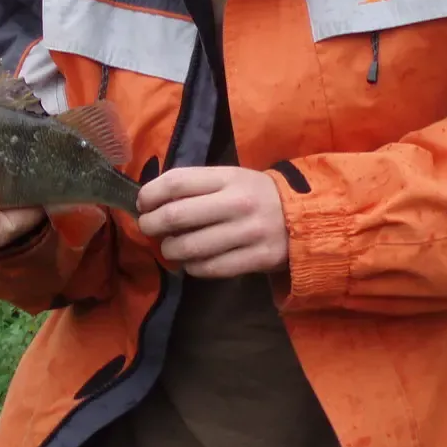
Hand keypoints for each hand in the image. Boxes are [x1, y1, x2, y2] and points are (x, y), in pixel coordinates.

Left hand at [137, 166, 288, 276]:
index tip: (142, 203)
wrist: (303, 216)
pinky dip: (192, 267)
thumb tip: (151, 201)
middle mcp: (237, 203)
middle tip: (148, 228)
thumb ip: (196, 186)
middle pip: (176, 215)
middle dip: (151, 225)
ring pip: (189, 247)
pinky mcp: (258, 258)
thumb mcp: (230, 179)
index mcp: (228, 177)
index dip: (150, 194)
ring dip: (170, 250)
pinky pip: (209, 268)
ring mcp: (249, 232)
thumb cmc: (255, 195)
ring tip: (170, 248)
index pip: (176, 182)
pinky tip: (192, 262)